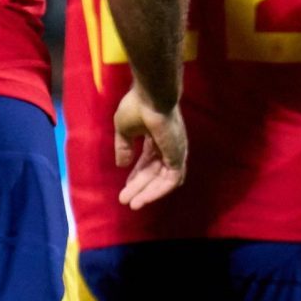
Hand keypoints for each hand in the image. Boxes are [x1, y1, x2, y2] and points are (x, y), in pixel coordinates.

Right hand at [112, 86, 188, 210]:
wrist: (152, 97)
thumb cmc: (137, 106)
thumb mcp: (124, 129)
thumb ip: (123, 147)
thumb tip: (122, 165)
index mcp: (157, 136)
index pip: (149, 161)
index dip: (137, 175)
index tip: (126, 187)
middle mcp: (168, 145)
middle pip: (155, 172)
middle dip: (140, 187)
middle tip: (125, 200)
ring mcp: (175, 151)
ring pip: (163, 179)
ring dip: (148, 193)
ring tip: (133, 204)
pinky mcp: (178, 157)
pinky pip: (170, 181)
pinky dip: (157, 191)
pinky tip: (143, 199)